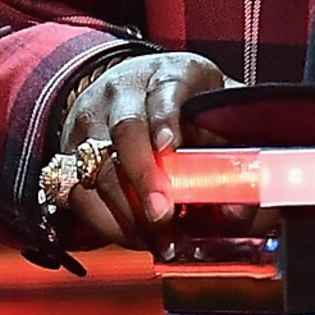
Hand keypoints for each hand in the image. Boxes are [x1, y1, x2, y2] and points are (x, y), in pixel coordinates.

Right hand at [53, 49, 230, 251]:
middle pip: (125, 131)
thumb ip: (234, 144)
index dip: (165, 118)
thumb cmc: (183, 101)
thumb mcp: (214, 104)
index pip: (165, 90)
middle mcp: (122, 93)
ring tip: (159, 239)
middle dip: (143, 177)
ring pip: (97, 167)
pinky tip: (136, 237)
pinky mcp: (71, 151)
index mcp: (167, 75)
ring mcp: (90, 121)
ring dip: (128, 211)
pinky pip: (79, 192)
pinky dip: (107, 222)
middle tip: (163, 214)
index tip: (171, 145)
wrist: (128, 83)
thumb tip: (243, 201)